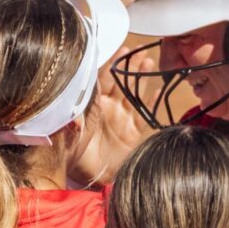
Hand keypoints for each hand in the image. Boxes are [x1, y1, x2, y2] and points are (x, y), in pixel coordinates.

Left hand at [69, 49, 156, 186]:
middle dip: (130, 66)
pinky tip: (157, 91)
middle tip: (139, 51)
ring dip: (141, 79)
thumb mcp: (71, 132)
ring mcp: (122, 120)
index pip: (102, 80)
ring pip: (134, 95)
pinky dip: (151, 103)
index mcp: (93, 106)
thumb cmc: (75, 153)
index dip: (111, 64)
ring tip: (148, 62)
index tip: (120, 50)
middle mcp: (109, 110)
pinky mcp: (133, 134)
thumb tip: (74, 113)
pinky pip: (145, 116)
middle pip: (121, 83)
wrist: (88, 177)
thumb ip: (73, 121)